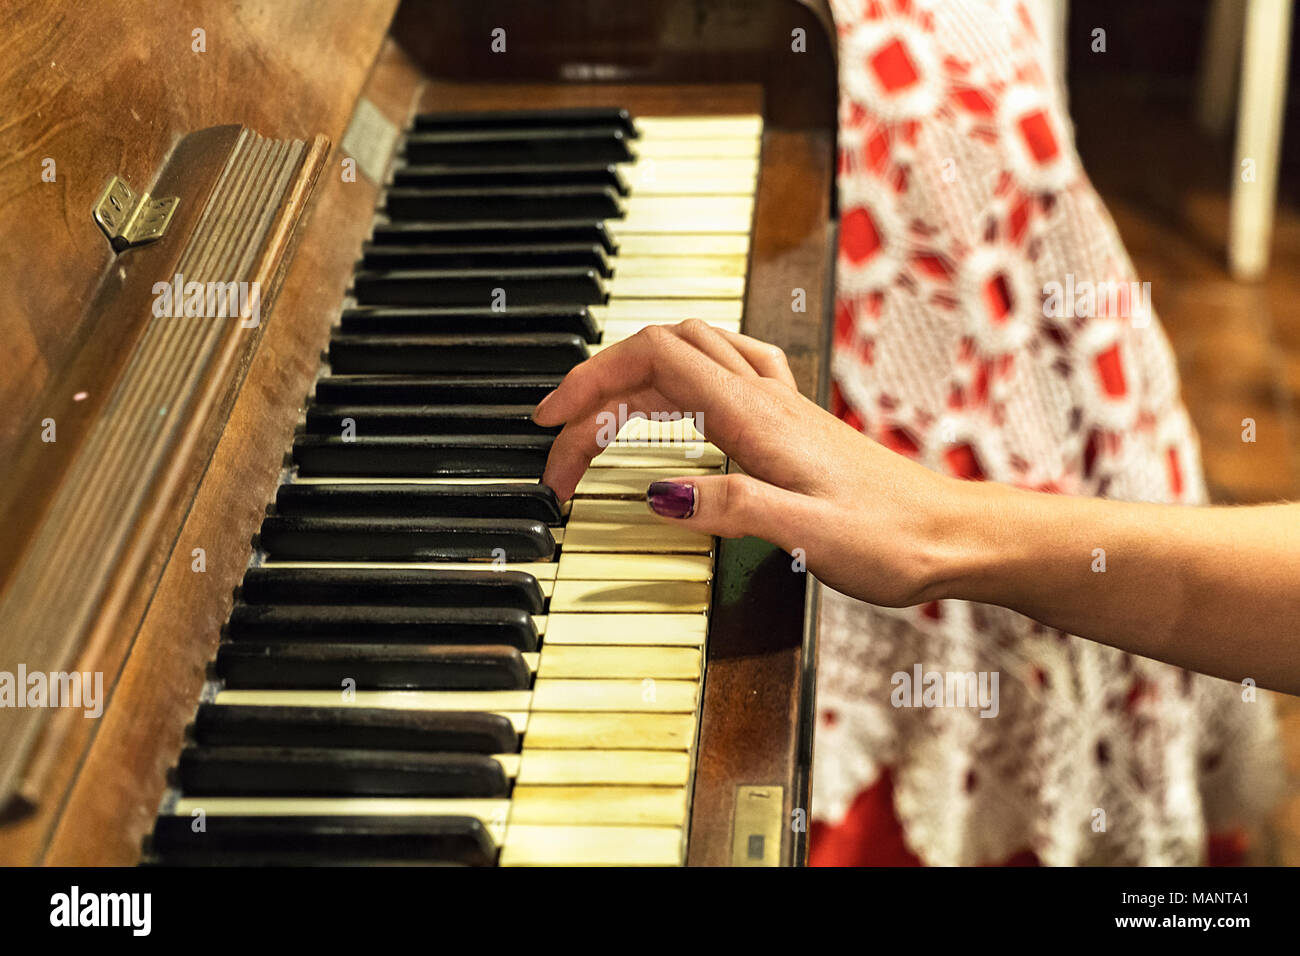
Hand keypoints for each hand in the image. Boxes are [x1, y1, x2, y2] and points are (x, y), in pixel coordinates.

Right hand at [533, 320, 970, 606]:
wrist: (956, 534)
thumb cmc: (896, 536)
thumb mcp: (810, 533)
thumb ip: (730, 507)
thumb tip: (656, 493)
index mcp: (757, 416)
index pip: (653, 363)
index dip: (590, 382)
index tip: (551, 424)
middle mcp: (766, 397)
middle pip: (660, 352)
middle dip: (598, 387)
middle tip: (563, 444)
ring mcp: (780, 405)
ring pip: (690, 355)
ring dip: (634, 379)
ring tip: (599, 421)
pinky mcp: (792, 422)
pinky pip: (724, 371)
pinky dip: (681, 378)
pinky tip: (679, 405)